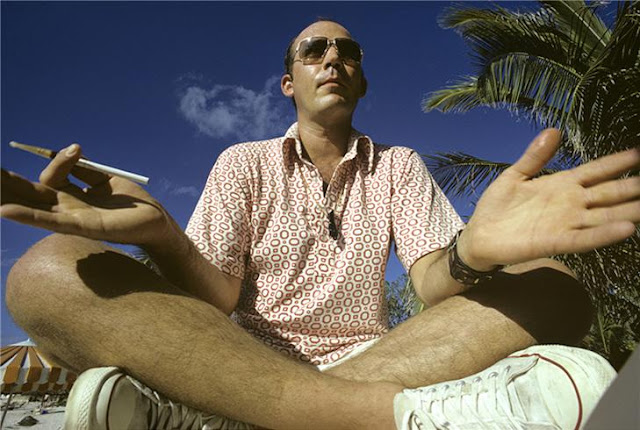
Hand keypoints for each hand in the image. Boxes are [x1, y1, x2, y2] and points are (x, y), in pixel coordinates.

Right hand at [1, 144, 174, 246]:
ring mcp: (71, 218)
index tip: (77, 149)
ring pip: (32, 208)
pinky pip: (48, 221)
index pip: (47, 178)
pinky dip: (27, 215)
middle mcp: (67, 208)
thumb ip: (84, 169)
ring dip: (8, 201)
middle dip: (8, 184)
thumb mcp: (105, 180)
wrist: (154, 221)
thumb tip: (67, 152)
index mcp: (73, 196)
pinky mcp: (80, 227)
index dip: (50, 163)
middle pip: (30, 194)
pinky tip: (6, 210)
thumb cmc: (131, 204)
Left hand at [459, 129, 639, 269]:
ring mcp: (565, 223)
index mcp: (562, 185)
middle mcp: (570, 204)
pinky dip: (604, 234)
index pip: (597, 171)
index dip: (618, 162)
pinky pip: (584, 238)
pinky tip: (626, 229)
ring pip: (605, 216)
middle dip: (634, 187)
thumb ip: (535, 156)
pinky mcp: (554, 242)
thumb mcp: (515, 175)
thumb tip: (554, 130)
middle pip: (609, 193)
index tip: (639, 152)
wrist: (478, 235)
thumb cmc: (497, 207)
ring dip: (628, 211)